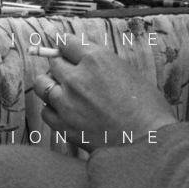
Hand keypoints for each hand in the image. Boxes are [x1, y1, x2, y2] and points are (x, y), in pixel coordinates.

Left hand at [32, 36, 176, 151]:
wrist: (146, 144)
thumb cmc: (146, 107)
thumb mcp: (127, 71)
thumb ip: (101, 63)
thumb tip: (85, 60)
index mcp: (96, 59)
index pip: (66, 42)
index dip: (66, 45)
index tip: (65, 48)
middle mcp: (76, 77)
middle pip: (53, 62)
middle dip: (60, 64)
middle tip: (70, 72)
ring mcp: (66, 102)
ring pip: (42, 84)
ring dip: (51, 84)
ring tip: (62, 90)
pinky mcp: (63, 125)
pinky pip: (46, 111)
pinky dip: (52, 109)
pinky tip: (64, 111)